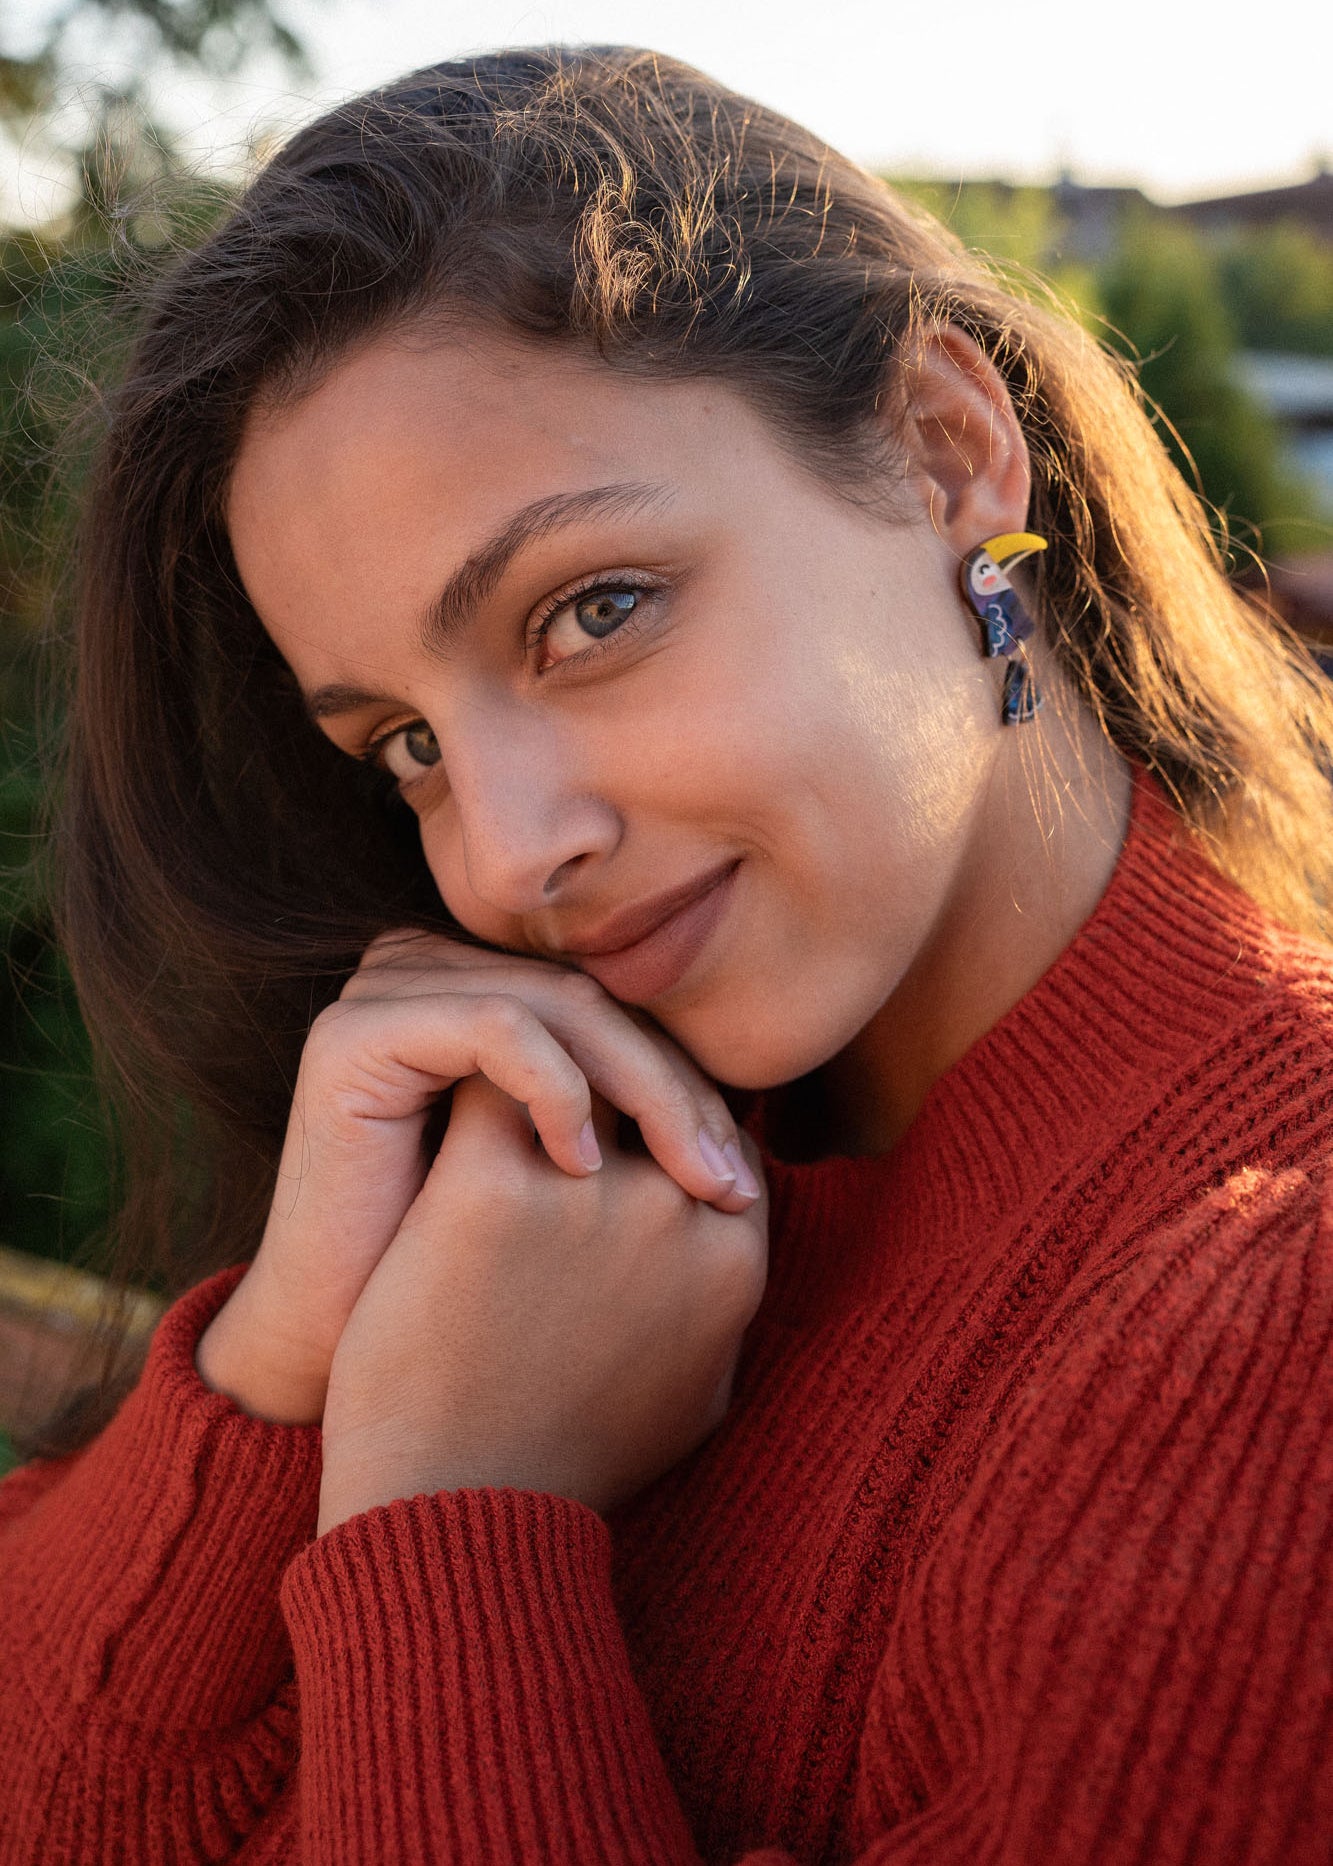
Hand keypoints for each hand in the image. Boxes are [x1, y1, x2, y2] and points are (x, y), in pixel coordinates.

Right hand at [195, 930, 758, 1425]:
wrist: (338, 1359)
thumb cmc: (458, 1297)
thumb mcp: (563, 1203)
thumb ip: (628, 1145)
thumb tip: (756, 1146)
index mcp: (480, 998)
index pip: (611, 1017)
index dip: (685, 1089)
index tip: (742, 1183)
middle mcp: (429, 973)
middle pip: (594, 1003)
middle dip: (678, 1093)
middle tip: (731, 1186)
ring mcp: (384, 993)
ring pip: (560, 1005)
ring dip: (642, 1091)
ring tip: (687, 1182)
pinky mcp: (354, 1033)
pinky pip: (494, 1025)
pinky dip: (556, 1088)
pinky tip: (584, 1173)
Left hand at [315, 1071, 768, 1529]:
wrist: (456, 1515)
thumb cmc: (569, 1464)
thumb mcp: (699, 1401)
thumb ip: (723, 1317)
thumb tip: (731, 1266)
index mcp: (733, 1259)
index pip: (715, 1131)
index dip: (666, 1111)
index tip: (614, 1113)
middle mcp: (676, 1211)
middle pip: (651, 1085)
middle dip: (607, 1067)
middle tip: (548, 1056)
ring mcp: (588, 1193)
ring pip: (570, 1065)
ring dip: (539, 1056)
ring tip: (491, 1053)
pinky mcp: (488, 1186)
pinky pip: (487, 1083)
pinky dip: (469, 1074)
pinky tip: (438, 1083)